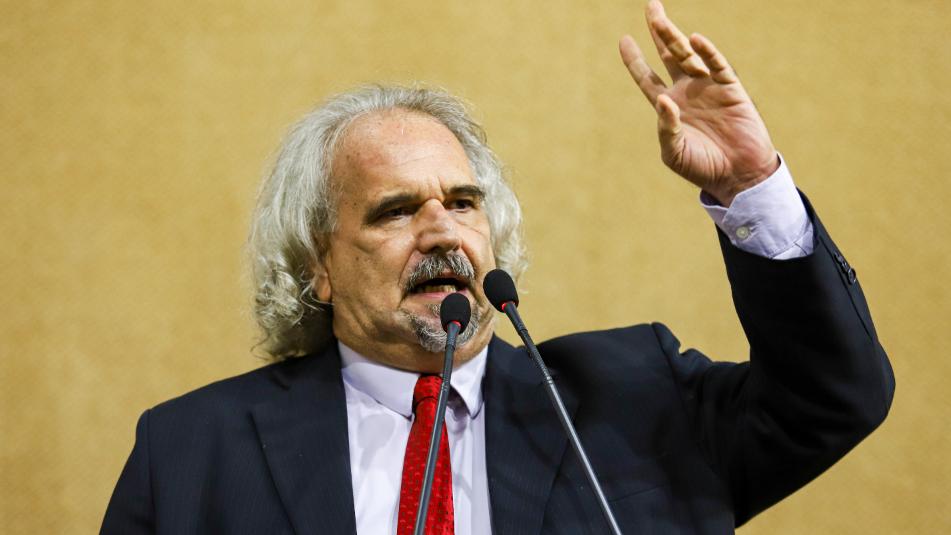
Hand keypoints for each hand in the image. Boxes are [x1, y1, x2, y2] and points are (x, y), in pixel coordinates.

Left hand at [619, 0, 778, 205]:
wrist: (737, 175)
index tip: (623, 40)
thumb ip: (666, 127)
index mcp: (668, 107)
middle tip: (651, 7)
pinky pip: (717, 65)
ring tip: (659, 20)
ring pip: (689, 55)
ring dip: (675, 38)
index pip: (646, 77)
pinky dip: (707, 52)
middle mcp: (686, 91)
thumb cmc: (702, 167)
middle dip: (659, 32)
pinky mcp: (730, 88)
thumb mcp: (674, 152)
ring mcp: (708, 87)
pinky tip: (695, 40)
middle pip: (668, 55)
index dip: (634, 59)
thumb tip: (663, 99)